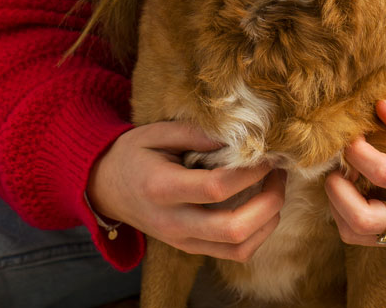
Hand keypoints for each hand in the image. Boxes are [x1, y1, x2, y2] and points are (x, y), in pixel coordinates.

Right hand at [87, 122, 285, 261]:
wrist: (106, 187)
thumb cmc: (133, 154)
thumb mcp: (156, 132)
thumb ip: (196, 133)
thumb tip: (237, 134)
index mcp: (162, 188)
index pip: (216, 188)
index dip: (249, 172)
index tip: (267, 152)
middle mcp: (174, 222)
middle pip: (233, 228)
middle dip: (268, 201)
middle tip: (279, 172)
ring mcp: (183, 240)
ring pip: (238, 248)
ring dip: (268, 221)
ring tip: (276, 188)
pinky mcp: (191, 248)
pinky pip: (233, 253)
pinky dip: (257, 234)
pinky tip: (263, 207)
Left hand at [324, 101, 385, 246]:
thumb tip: (381, 106)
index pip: (384, 173)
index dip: (358, 153)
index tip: (350, 136)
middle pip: (365, 219)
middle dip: (338, 191)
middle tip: (336, 166)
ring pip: (357, 234)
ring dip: (338, 205)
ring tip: (341, 177)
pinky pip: (361, 238)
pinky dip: (345, 215)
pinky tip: (351, 191)